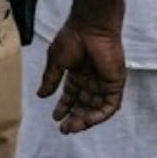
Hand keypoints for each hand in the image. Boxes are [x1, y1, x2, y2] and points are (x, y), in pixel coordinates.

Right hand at [38, 16, 124, 132]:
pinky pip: (110, 105)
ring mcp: (104, 82)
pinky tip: (88, 121)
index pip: (72, 96)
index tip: (55, 118)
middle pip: (84, 105)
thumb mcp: (56, 62)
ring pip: (97, 108)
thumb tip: (41, 95)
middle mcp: (91, 80)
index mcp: (77, 74)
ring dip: (86, 120)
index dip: (64, 107)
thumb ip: (51, 80)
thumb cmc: (71, 39)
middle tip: (65, 129)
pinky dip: (100, 115)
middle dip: (75, 118)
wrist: (90, 28)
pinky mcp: (115, 84)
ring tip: (73, 127)